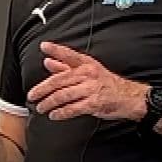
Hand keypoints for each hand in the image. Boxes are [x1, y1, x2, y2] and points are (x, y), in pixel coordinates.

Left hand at [26, 42, 146, 121]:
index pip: (69, 55)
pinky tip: (54, 115)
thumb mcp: (89, 72)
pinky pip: (73, 108)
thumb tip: (48, 62)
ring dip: (49, 103)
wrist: (130, 98)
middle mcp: (88, 75)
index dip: (56, 50)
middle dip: (42, 89)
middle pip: (59, 80)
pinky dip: (61, 113)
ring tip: (40, 107)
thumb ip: (67, 67)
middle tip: (32, 95)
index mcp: (87, 65)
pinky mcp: (94, 104)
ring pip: (63, 95)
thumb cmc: (108, 85)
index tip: (44, 47)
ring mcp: (91, 89)